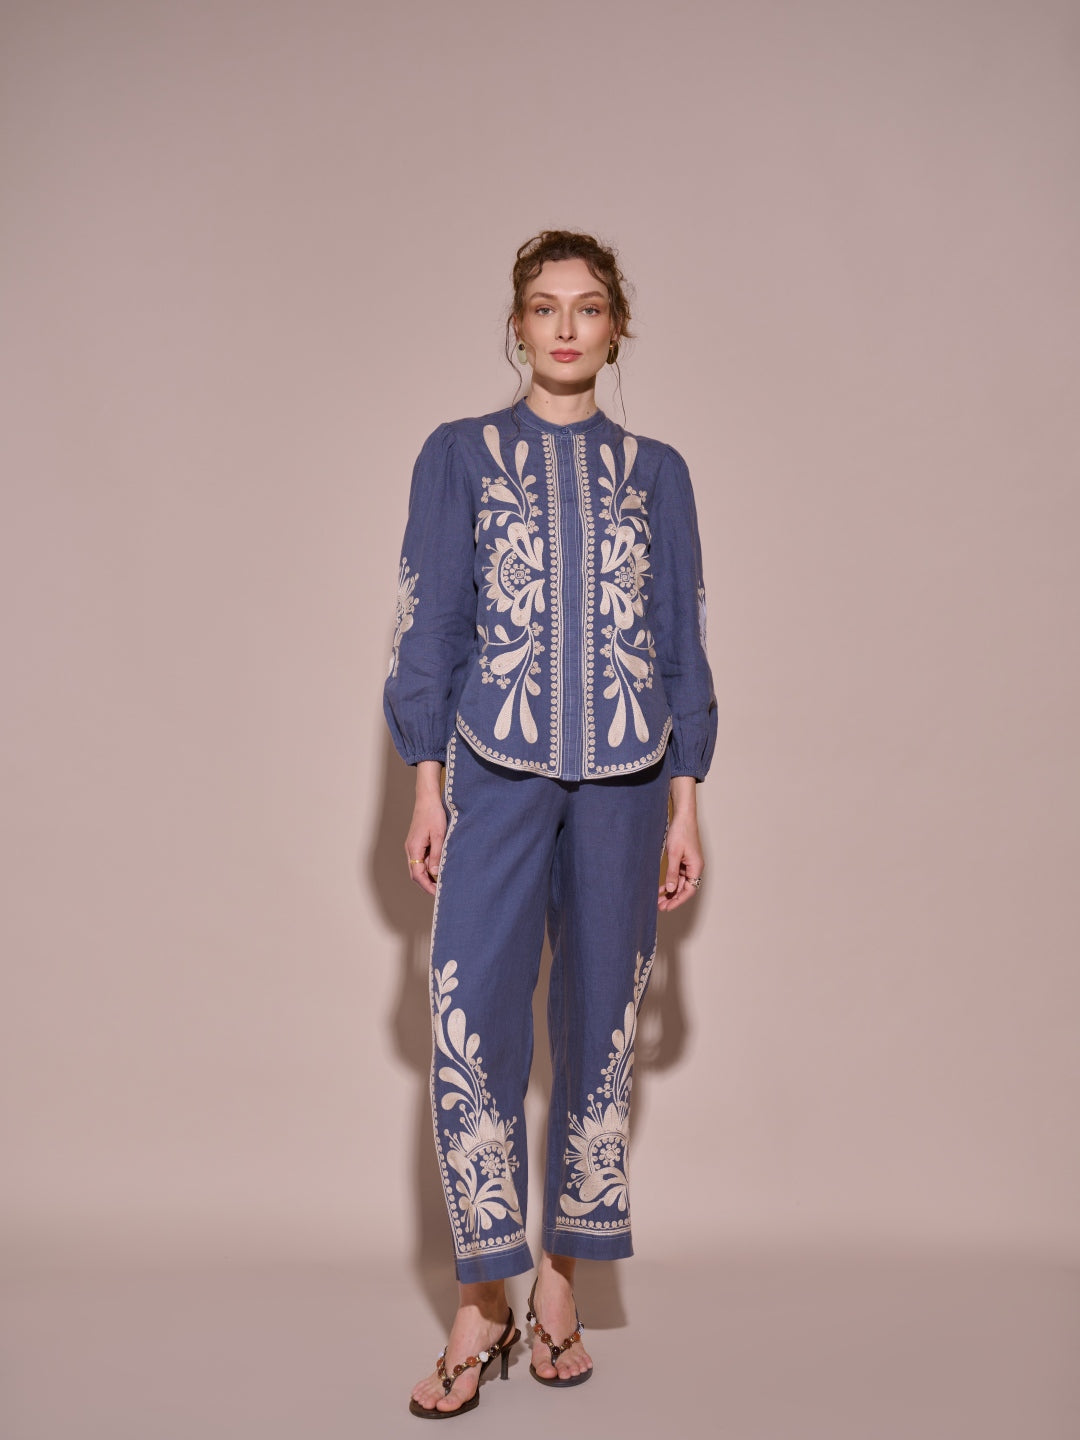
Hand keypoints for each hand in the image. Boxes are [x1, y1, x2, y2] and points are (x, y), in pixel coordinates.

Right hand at [405, 761, 445, 895]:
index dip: (427, 886)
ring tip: (442, 880)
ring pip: (418, 866)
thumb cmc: (434, 814)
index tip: (438, 893)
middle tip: (441, 890)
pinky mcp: (417, 842)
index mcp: (414, 848)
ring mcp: (413, 845)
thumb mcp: (439, 835)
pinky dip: (429, 866)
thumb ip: (437, 855)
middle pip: (416, 873)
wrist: (427, 798)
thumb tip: (434, 873)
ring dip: (428, 875)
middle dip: (427, 883)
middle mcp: (410, 849)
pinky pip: (421, 858)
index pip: (417, 875)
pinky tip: (439, 866)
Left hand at [658, 779, 704, 911]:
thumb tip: (672, 889)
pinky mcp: (684, 860)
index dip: (678, 900)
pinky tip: (661, 888)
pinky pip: (678, 876)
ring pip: (681, 883)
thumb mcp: (674, 854)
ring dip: (671, 892)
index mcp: (696, 867)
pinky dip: (670, 882)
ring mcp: (690, 864)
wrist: (683, 816)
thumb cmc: (681, 832)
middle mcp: (695, 867)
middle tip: (660, 906)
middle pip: (685, 889)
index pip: (689, 890)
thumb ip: (672, 872)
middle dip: (673, 898)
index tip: (667, 908)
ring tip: (658, 900)